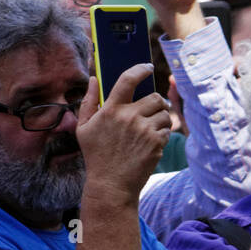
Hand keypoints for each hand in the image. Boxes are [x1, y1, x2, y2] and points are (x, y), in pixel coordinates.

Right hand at [76, 63, 172, 203]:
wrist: (111, 183)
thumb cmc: (96, 154)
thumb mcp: (83, 127)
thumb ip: (89, 101)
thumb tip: (95, 79)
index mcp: (110, 109)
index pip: (127, 80)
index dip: (139, 69)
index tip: (146, 66)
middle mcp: (129, 117)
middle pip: (154, 97)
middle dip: (153, 103)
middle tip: (148, 112)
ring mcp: (144, 130)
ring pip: (163, 113)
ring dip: (158, 119)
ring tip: (147, 130)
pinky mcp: (157, 143)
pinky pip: (167, 130)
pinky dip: (161, 134)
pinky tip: (149, 142)